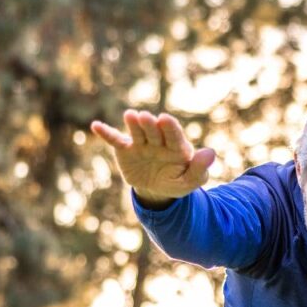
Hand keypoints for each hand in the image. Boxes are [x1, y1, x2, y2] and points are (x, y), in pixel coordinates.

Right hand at [89, 110, 215, 205]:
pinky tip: (96, 126)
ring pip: (136, 132)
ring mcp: (141, 144)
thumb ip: (200, 169)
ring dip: (133, 124)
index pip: (174, 135)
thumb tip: (210, 152)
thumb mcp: (191, 182)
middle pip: (154, 131)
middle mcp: (159, 141)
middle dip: (150, 125)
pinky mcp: (126, 150)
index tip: (164, 119)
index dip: (169, 127)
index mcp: (177, 146)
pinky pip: (115, 140)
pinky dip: (106, 133)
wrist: (158, 190)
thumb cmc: (177, 181)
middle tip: (146, 118)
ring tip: (130, 116)